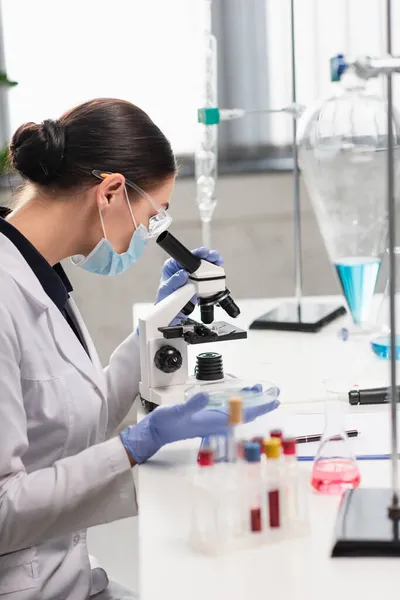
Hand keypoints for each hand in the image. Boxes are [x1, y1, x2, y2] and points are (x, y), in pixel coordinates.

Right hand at [119, 388, 279, 463]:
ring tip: (259, 391)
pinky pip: (227, 409)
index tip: (273, 400)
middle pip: (244, 412)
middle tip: (273, 394)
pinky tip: (237, 396)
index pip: (243, 414)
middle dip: (260, 404)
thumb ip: (192, 405)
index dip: (260, 407)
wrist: (156, 431)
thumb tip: (207, 397)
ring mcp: (213, 420)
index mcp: (214, 421)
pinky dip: (236, 401)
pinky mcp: (207, 417)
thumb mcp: (178, 411)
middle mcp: (217, 421)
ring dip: (249, 401)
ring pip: (237, 410)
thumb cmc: (166, 424)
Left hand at [155, 247, 222, 325]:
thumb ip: (174, 281)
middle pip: (197, 260)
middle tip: (214, 257)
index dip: (196, 253)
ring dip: (213, 264)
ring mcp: (191, 275)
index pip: (185, 257)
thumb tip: (182, 273)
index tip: (203, 253)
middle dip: (207, 257)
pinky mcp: (198, 283)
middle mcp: (182, 268)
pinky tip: (219, 273)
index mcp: (173, 266)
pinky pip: (207, 277)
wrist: (172, 312)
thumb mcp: (167, 289)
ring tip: (218, 263)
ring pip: (204, 267)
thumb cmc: (165, 299)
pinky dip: (214, 275)